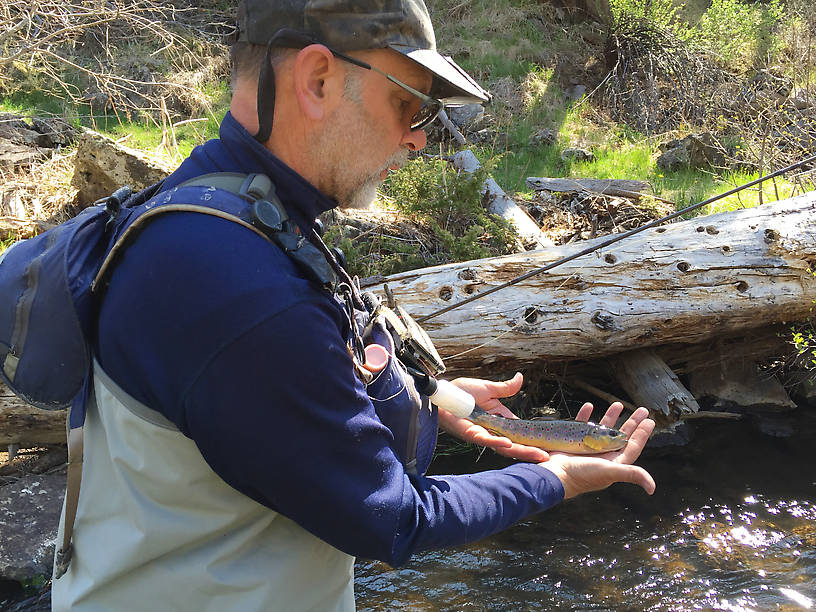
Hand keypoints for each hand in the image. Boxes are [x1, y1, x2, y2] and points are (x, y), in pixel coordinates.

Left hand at [437, 373, 549, 462]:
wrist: (443, 394)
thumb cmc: (462, 392)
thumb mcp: (488, 388)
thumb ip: (506, 388)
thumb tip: (521, 377)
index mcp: (500, 420)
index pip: (520, 433)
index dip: (533, 439)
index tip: (549, 446)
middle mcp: (493, 431)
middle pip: (515, 444)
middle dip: (531, 451)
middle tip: (548, 457)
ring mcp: (483, 434)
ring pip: (504, 447)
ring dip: (521, 451)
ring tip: (537, 455)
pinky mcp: (472, 434)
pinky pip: (487, 440)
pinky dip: (498, 442)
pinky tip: (510, 444)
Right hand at [538, 402, 655, 498]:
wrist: (555, 474)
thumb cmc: (583, 475)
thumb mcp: (610, 472)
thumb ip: (631, 475)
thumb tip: (652, 489)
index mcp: (614, 462)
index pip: (632, 446)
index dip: (642, 434)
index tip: (649, 421)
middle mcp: (603, 454)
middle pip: (621, 435)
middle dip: (631, 422)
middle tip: (642, 410)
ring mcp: (589, 447)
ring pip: (603, 428)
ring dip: (611, 416)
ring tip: (617, 404)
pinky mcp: (574, 441)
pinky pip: (581, 424)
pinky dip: (585, 415)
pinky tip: (589, 406)